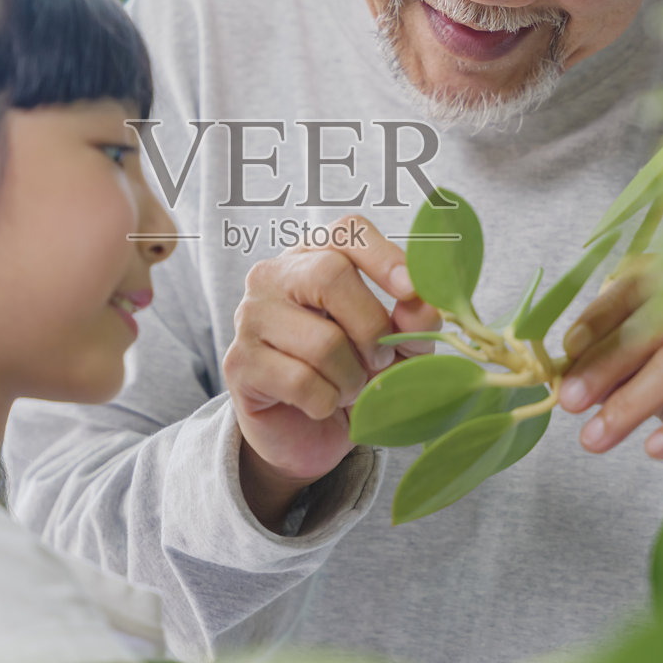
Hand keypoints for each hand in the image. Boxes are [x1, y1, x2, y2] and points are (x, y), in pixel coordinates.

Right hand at [224, 215, 438, 527]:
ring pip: (321, 339)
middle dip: (371, 327)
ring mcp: (250, 314)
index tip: (411, 291)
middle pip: (331, 275)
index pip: (347, 232)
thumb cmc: (349, 372)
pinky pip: (301, 381)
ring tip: (347, 388)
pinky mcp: (238, 361)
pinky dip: (326, 402)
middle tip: (379, 360)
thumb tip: (423, 308)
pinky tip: (321, 404)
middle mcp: (274, 274)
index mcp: (316, 256)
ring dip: (350, 377)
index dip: (384, 257)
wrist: (304, 431)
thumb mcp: (394, 346)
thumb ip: (411, 324)